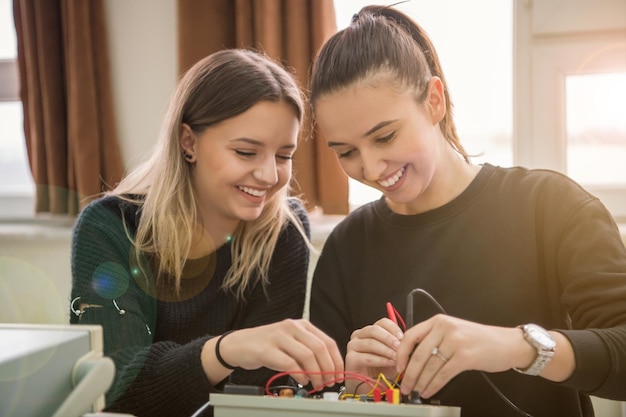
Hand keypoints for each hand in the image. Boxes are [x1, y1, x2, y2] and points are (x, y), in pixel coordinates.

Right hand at [212, 319, 343, 387]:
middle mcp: (292, 327)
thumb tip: (329, 370)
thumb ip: (308, 351)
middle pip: (319, 348)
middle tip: (329, 382)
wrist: (239, 344)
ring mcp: (279, 336)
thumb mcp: (291, 343)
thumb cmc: (268, 346)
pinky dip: (299, 374)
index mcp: (302, 325)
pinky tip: (302, 381)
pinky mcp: (267, 349)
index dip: (336, 361)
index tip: (339, 375)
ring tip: (316, 384)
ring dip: (316, 374)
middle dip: (328, 369)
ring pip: (307, 355)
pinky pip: (289, 363)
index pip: (327, 342)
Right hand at [344, 317, 403, 392]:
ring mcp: (353, 346)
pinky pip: (367, 357)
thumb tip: (408, 341)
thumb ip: (398, 346)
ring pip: (370, 343)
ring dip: (386, 350)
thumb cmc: (381, 371)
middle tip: (400, 347)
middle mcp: (359, 336)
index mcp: (370, 331)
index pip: (382, 322)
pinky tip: (389, 363)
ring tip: (396, 357)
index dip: (393, 328)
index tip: (402, 337)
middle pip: (374, 329)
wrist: (371, 388)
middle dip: (389, 338)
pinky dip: (380, 360)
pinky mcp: (350, 358)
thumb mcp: (393, 355)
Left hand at [395, 314, 526, 397]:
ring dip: (420, 382)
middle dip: (409, 374)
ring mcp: (455, 342)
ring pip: (429, 366)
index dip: (401, 354)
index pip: (410, 336)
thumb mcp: (453, 332)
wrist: (506, 343)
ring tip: (416, 391)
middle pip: (418, 354)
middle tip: (404, 385)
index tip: (398, 367)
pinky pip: (443, 374)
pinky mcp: (465, 357)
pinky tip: (429, 391)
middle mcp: (444, 328)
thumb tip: (412, 361)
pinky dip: (433, 385)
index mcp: (438, 321)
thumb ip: (433, 340)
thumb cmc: (479, 340)